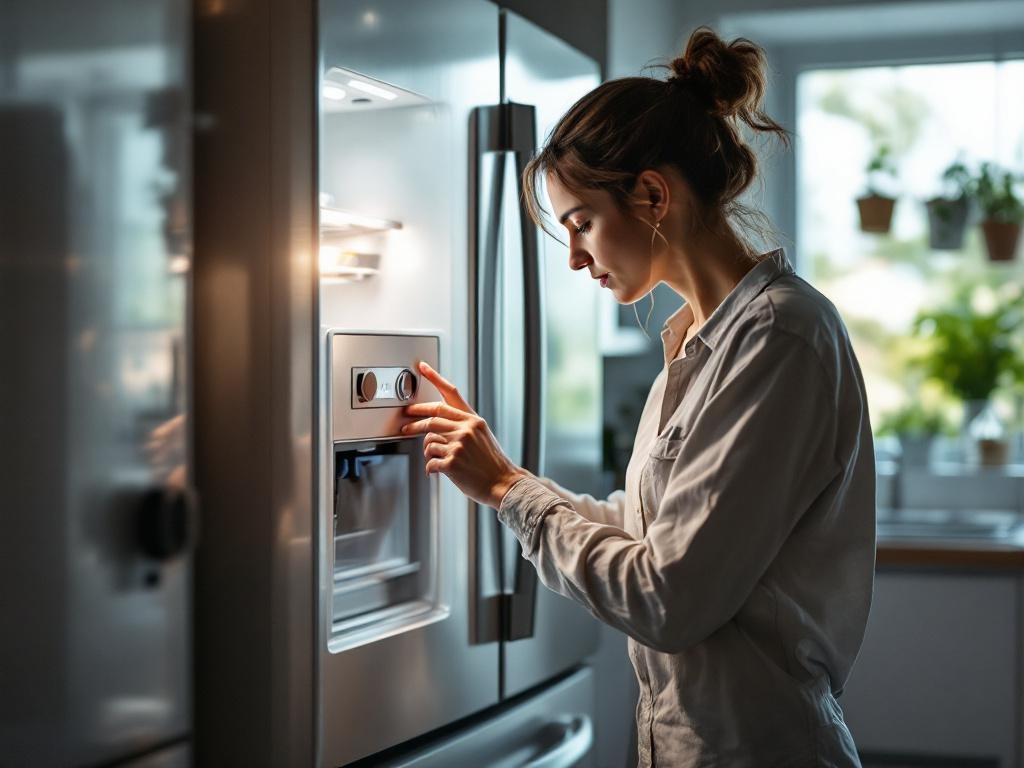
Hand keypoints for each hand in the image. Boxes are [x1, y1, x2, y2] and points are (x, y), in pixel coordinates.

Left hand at [401, 361, 525, 508]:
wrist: (503, 483)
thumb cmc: (491, 462)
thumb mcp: (482, 435)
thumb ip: (463, 425)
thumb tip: (436, 424)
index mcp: (473, 420)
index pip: (449, 394)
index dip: (434, 378)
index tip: (422, 367)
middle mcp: (465, 429)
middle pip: (431, 418)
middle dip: (414, 421)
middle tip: (405, 426)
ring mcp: (458, 445)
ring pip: (428, 441)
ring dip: (428, 451)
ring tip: (436, 459)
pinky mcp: (452, 463)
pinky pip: (430, 461)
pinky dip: (430, 467)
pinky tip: (436, 471)